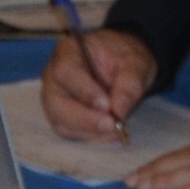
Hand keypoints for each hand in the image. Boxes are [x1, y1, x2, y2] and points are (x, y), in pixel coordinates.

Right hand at [42, 29, 156, 141]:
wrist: (123, 65)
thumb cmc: (124, 58)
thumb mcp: (136, 63)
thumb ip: (129, 84)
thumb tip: (118, 111)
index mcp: (68, 52)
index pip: (66, 72)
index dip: (84, 91)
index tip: (107, 105)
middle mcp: (54, 76)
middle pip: (55, 101)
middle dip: (84, 118)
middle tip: (111, 125)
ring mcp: (55, 97)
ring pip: (60, 121)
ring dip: (88, 131)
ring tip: (115, 131)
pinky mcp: (62, 116)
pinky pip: (69, 131)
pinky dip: (89, 136)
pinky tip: (109, 135)